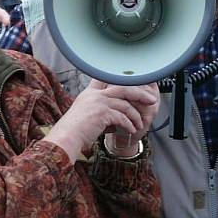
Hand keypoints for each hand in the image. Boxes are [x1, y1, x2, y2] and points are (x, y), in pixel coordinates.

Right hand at [45, 80, 159, 161]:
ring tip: (139, 124)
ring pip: (125, 104)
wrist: (66, 138)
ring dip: (135, 115)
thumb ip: (99, 108)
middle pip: (124, 87)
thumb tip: (115, 113)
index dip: (124, 80)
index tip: (136, 85)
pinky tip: (132, 130)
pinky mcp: (102, 113)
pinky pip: (122, 117)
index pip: (108, 79)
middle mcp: (95, 94)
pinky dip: (129, 124)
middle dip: (140, 93)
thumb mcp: (85, 113)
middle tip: (151, 100)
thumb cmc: (75, 130)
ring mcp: (98, 102)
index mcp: (90, 92)